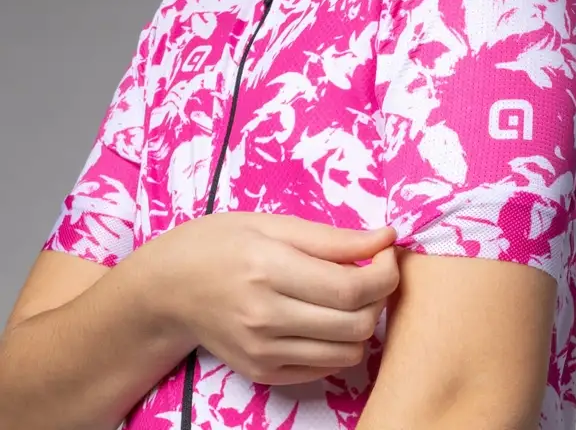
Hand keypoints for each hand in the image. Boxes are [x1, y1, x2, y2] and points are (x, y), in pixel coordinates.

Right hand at [148, 213, 398, 384]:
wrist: (166, 289)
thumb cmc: (219, 243)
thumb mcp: (272, 223)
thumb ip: (332, 238)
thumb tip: (386, 238)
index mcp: (268, 269)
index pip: (351, 287)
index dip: (386, 271)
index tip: (388, 251)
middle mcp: (265, 318)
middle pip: (356, 323)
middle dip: (380, 296)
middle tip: (373, 270)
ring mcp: (263, 352)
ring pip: (348, 352)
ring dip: (363, 322)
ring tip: (349, 294)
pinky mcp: (263, 373)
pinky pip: (325, 368)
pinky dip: (339, 342)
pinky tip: (326, 315)